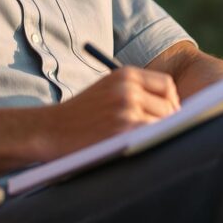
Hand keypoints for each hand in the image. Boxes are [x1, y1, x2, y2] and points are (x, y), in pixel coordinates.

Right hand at [44, 68, 180, 158]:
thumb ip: (134, 93)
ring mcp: (127, 107)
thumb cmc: (79, 114)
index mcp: (125, 74)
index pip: (166, 85)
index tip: (167, 116)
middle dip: (170, 121)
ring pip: (165, 122)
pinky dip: (151, 142)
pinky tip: (141, 148)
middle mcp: (128, 87)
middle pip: (169, 104)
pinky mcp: (124, 129)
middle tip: (162, 135)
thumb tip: (171, 109)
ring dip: (160, 133)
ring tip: (149, 142)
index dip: (171, 102)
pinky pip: (153, 135)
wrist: (50, 129)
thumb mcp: (107, 90)